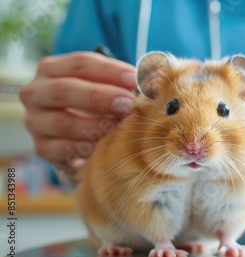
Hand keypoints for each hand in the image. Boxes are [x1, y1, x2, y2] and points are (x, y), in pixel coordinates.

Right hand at [19, 52, 136, 169]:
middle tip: (127, 104)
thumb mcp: (105, 85)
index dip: (109, 70)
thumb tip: (153, 76)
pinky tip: (106, 146)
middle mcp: (36, 92)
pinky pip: (63, 150)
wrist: (77, 135)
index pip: (79, 63)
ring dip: (96, 125)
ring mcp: (35, 122)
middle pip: (63, 90)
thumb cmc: (96, 103)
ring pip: (62, 122)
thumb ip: (124, 80)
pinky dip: (86, 148)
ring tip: (120, 127)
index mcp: (51, 69)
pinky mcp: (42, 148)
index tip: (135, 79)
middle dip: (99, 97)